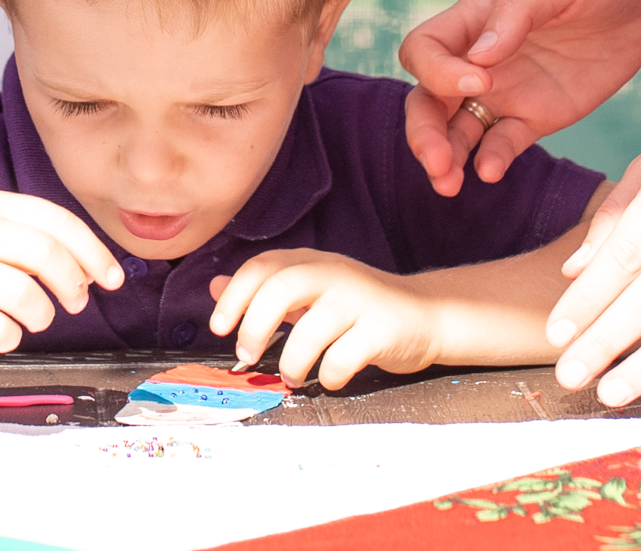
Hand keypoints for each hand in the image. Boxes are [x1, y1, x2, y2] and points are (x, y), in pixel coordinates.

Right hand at [0, 190, 127, 358]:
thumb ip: (37, 241)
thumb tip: (96, 268)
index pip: (57, 221)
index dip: (93, 251)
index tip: (112, 278)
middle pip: (45, 253)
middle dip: (72, 283)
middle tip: (76, 302)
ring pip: (25, 296)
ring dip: (41, 316)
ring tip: (31, 318)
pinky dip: (9, 337)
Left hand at [209, 251, 445, 389]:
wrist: (425, 315)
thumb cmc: (359, 308)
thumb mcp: (310, 291)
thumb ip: (265, 289)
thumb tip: (215, 287)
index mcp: (311, 263)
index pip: (261, 267)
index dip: (234, 297)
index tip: (219, 328)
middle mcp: (334, 274)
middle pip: (281, 287)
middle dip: (255, 325)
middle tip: (246, 356)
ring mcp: (360, 301)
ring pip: (312, 329)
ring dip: (292, 362)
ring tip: (292, 376)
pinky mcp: (384, 330)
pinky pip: (344, 358)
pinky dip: (329, 375)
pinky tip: (330, 377)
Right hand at [398, 0, 640, 195]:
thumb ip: (517, 12)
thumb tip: (480, 58)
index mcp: (473, 18)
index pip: (425, 50)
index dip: (438, 72)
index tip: (482, 81)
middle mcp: (479, 60)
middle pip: (427, 99)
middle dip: (424, 131)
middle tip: (437, 162)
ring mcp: (506, 91)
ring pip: (457, 129)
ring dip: (447, 156)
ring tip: (449, 184)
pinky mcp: (537, 116)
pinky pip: (503, 143)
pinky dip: (492, 159)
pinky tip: (490, 171)